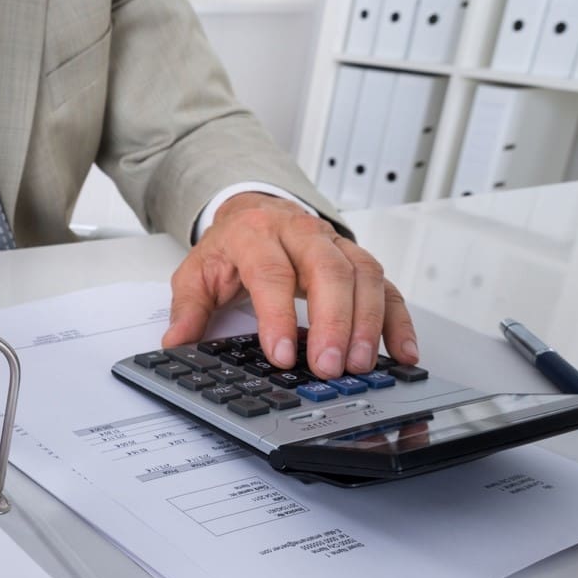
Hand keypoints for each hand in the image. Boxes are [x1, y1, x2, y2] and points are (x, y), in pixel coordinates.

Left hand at [163, 192, 417, 378]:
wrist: (254, 211)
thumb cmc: (230, 246)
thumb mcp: (197, 271)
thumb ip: (188, 307)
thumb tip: (176, 343)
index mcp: (256, 234)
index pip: (271, 273)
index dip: (277, 315)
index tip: (280, 354)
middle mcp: (302, 233)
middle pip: (328, 271)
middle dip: (333, 322)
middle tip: (329, 366)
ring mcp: (336, 245)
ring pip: (364, 276)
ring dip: (366, 323)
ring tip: (359, 365)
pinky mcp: (359, 260)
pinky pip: (386, 287)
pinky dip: (397, 321)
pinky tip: (401, 352)